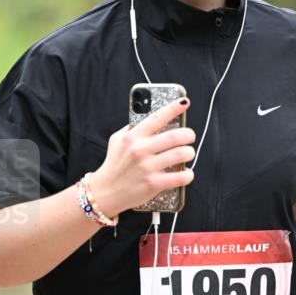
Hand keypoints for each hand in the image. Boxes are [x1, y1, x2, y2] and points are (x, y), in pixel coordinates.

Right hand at [91, 97, 195, 214]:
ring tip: (188, 154)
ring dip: (189, 153)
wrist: (105, 192)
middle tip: (190, 137)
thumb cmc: (114, 165)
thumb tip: (148, 118)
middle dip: (188, 135)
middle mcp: (140, 150)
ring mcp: (147, 167)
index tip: (184, 102)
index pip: (157, 118)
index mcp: (133, 137)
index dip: (173, 108)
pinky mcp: (154, 183)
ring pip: (181, 154)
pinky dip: (188, 174)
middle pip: (175, 136)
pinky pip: (180, 177)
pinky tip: (186, 173)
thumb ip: (131, 129)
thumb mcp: (116, 141)